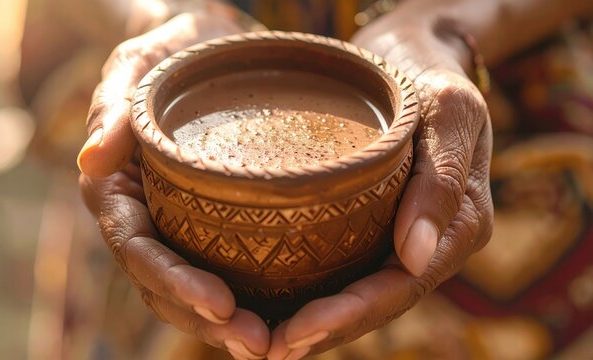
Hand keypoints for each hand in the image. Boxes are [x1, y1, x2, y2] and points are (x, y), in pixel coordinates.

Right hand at [78, 10, 269, 358]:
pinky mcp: (210, 224)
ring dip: (225, 325)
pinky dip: (246, 299)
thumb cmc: (170, 52)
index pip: (138, 247)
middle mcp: (145, 216)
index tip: (221, 304)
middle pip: (163, 285)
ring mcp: (176, 225)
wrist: (201, 49)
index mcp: (119, 187)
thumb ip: (114, 106)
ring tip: (271, 346)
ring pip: (190, 290)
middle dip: (205, 319)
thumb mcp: (141, 63)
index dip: (174, 281)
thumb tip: (90, 157)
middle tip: (258, 343)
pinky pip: (221, 269)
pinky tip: (280, 319)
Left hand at [267, 15, 493, 359]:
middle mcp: (430, 241)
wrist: (414, 55)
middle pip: (378, 302)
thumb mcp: (450, 111)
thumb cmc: (432, 77)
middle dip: (325, 331)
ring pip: (361, 293)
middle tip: (267, 350)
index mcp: (457, 225)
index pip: (402, 285)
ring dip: (316, 323)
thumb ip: (443, 180)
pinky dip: (315, 290)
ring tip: (263, 342)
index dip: (351, 315)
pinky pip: (348, 266)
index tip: (296, 331)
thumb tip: (415, 256)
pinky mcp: (376, 223)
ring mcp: (402, 235)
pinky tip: (276, 301)